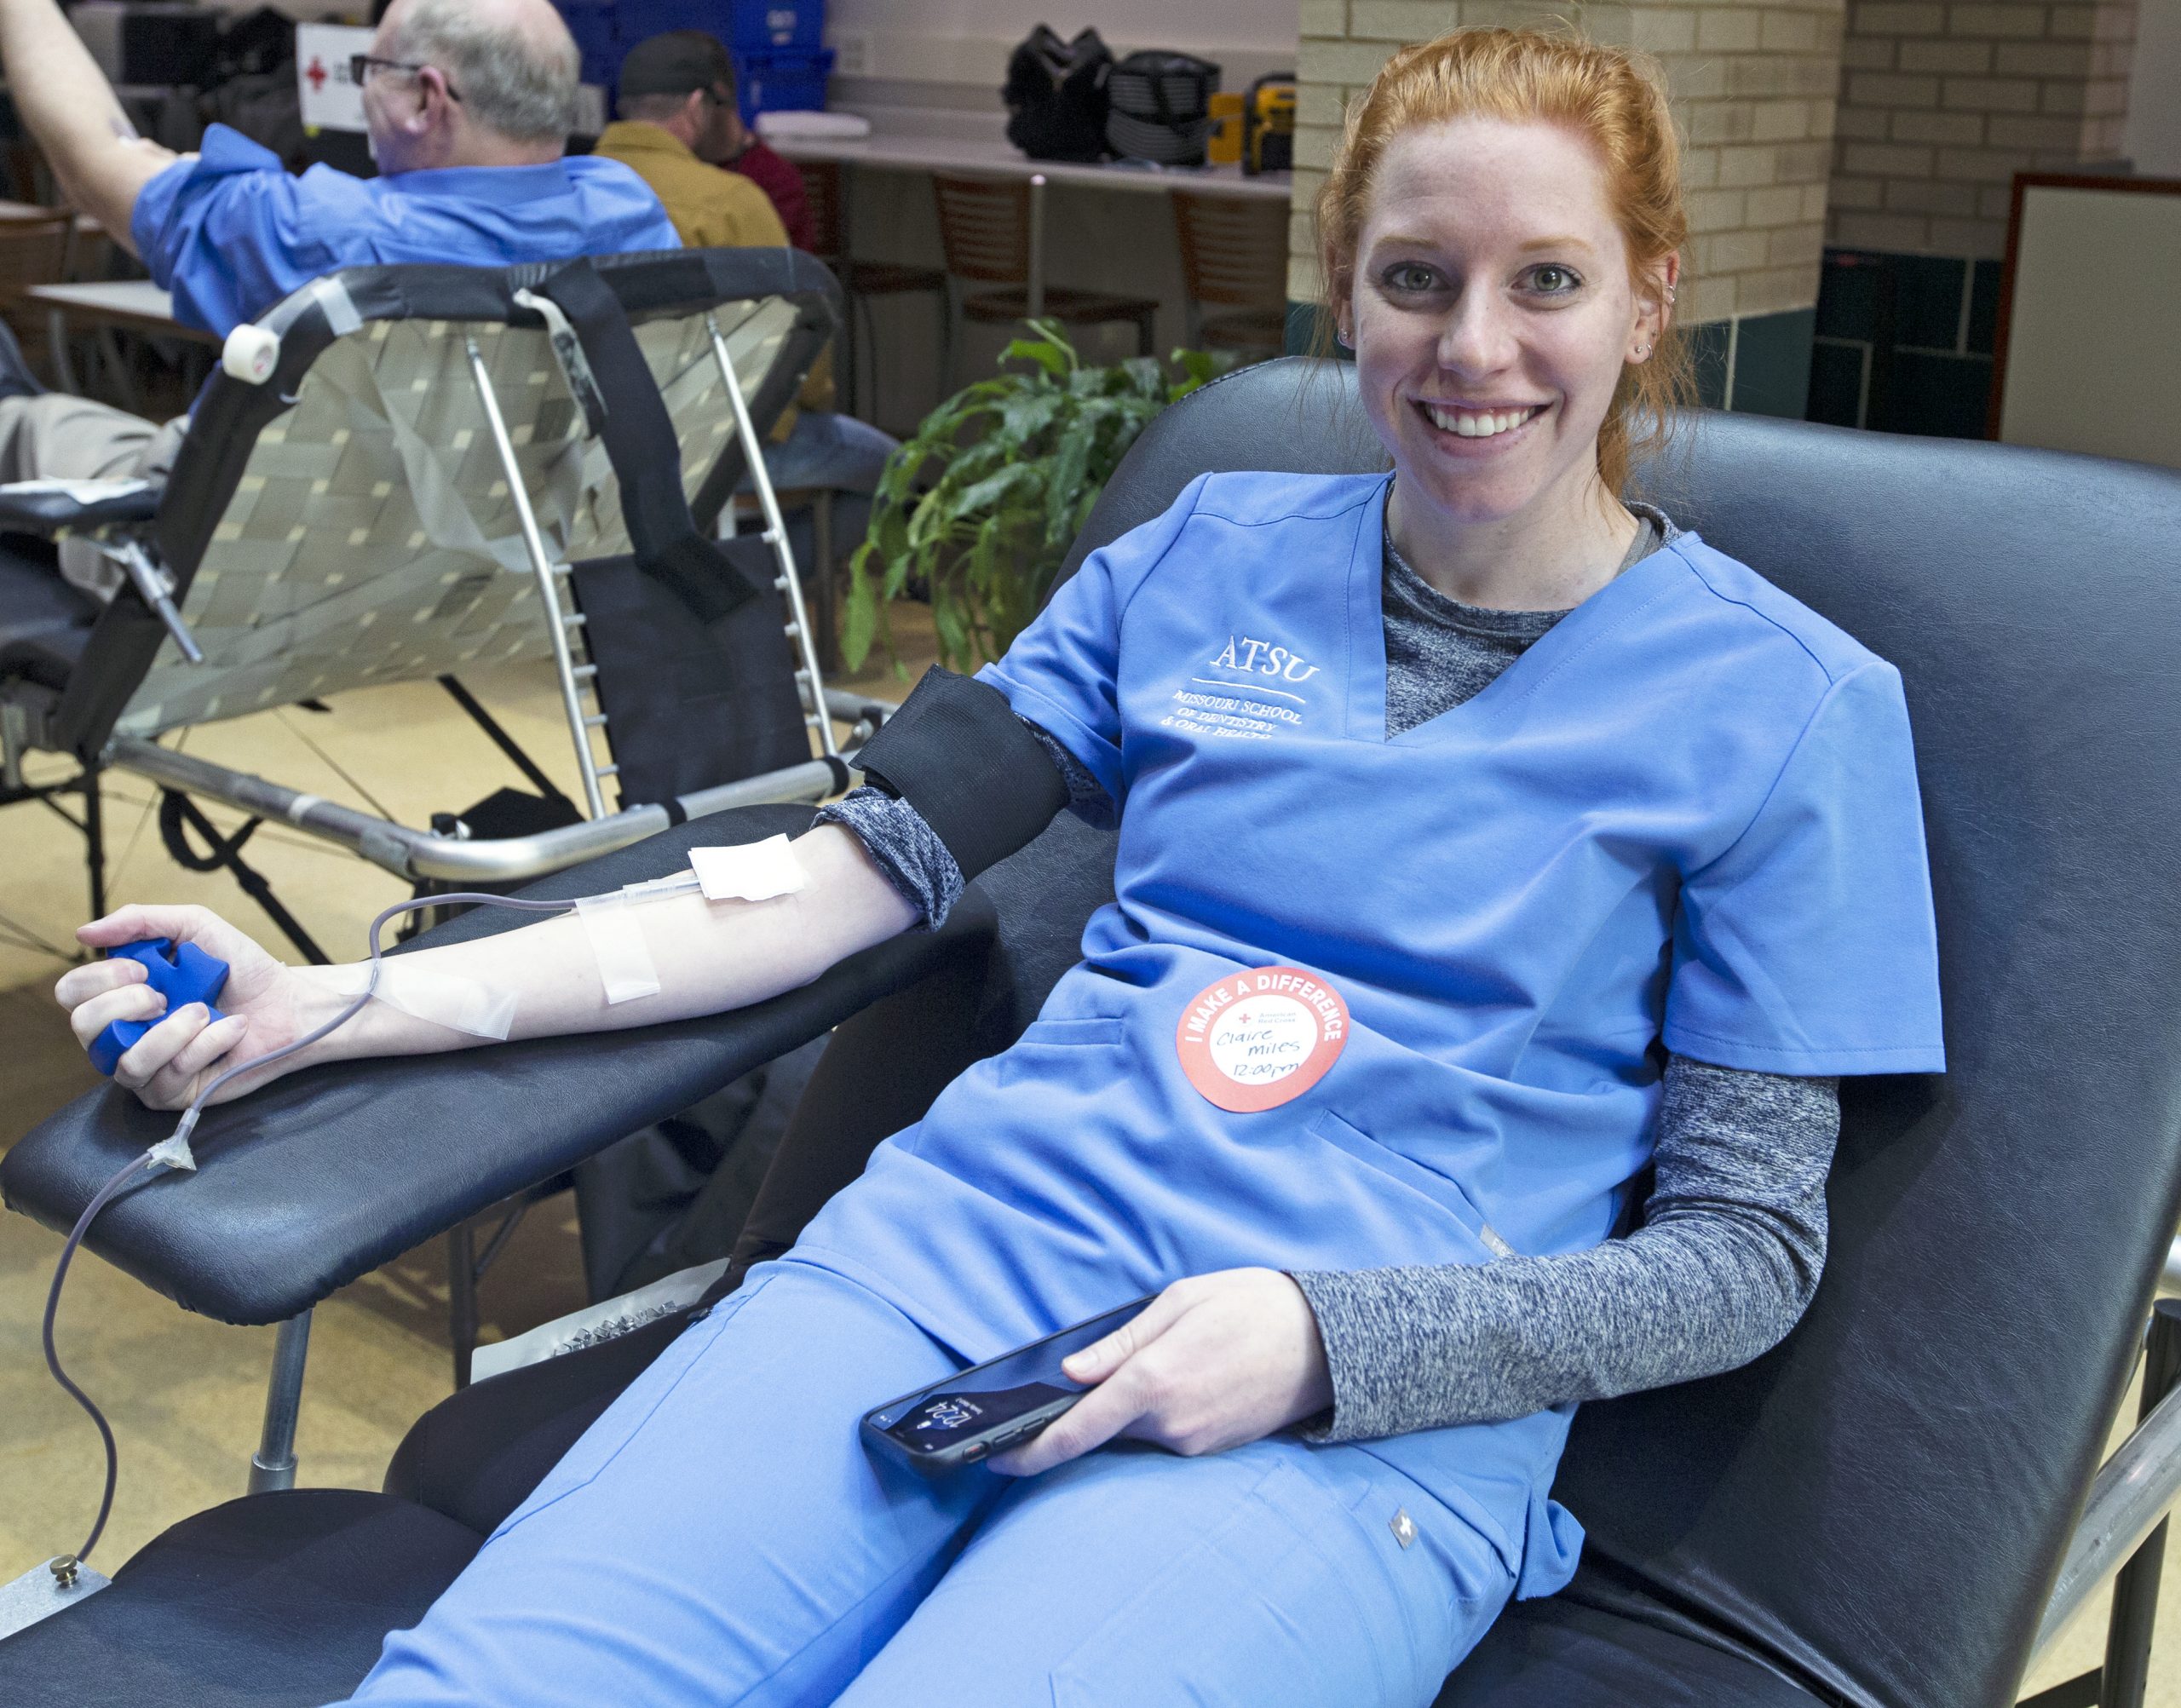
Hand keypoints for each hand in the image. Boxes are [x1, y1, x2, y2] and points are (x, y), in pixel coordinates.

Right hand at [54, 904, 343, 1109]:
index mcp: (120, 995)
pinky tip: (230, 1030)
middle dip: (128, 1005)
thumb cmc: (240, 968)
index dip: (100, 978)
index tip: (144, 969)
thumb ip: (141, 921)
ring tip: (204, 1011)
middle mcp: (124, 1035)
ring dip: (171, 1031)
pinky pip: (169, 1076)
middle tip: (166, 995)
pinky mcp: (173, 1094)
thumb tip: (85, 932)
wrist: (288, 1002)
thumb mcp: (194, 927)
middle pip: (85, 1028)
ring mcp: (146, 1068)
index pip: (72, 993)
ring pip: (126, 1063)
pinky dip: (204, 1045)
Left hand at [990, 1268, 1334, 1475]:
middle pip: (1104, 1431)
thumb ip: (1119, 1343)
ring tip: (1174, 1357)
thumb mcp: (1180, 1301)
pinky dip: (1162, 1413)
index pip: (1077, 1430)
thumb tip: (1070, 1373)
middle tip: (1098, 1373)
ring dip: (1134, 1407)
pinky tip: (1191, 1377)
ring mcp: (1195, 1443)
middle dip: (1090, 1409)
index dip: (1030, 1451)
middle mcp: (1171, 1424)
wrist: (1328, 1344)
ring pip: (1137, 1433)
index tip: (994, 1459)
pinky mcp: (1215, 1450)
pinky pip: (1169, 1436)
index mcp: (1153, 1381)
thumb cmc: (1251, 1306)